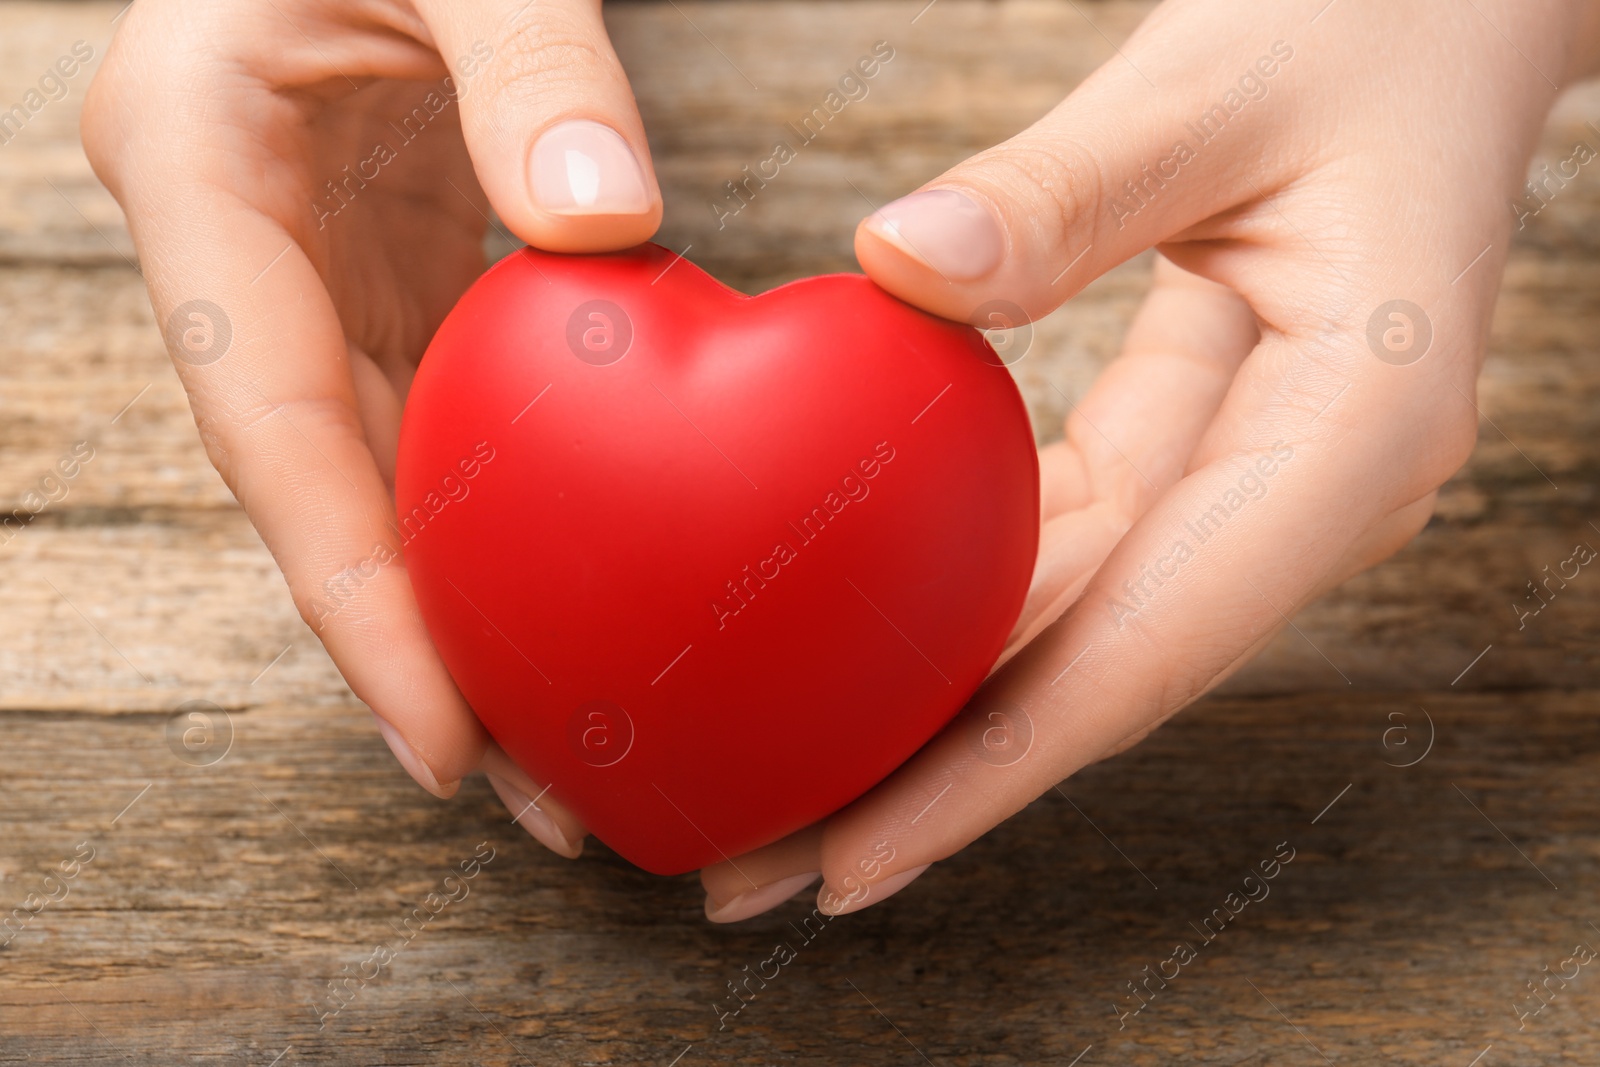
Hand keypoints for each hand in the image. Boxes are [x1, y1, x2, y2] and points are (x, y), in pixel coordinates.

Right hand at [82, 0, 661, 853]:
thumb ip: (530, 56)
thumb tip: (606, 231)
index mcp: (199, 171)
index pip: (269, 431)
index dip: (353, 601)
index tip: (445, 743)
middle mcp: (242, 249)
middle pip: (325, 494)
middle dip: (422, 655)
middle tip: (540, 799)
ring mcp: (313, 267)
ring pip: (383, 479)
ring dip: (470, 610)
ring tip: (572, 739)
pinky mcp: (391, 267)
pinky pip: (442, 419)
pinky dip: (506, 518)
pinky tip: (579, 595)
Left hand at [702, 0, 1599, 920]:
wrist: (1444, 17)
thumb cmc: (1367, 28)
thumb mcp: (1216, 88)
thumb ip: (1068, 189)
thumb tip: (899, 270)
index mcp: (1345, 435)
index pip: (1142, 647)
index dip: (990, 771)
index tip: (853, 860)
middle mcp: (1306, 493)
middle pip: (1091, 675)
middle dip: (928, 779)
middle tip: (755, 863)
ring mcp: (1258, 479)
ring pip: (1073, 631)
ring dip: (933, 711)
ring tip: (782, 785)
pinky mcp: (1205, 444)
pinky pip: (1068, 548)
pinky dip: (964, 603)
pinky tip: (861, 648)